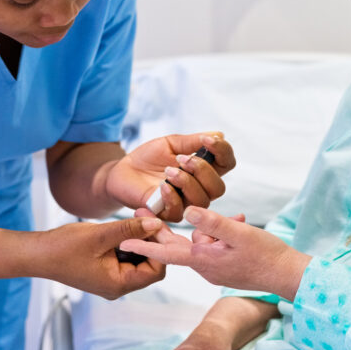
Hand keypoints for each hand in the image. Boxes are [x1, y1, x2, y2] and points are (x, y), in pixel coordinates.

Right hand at [39, 217, 165, 299]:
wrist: (38, 254)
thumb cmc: (64, 247)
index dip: (160, 247)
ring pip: (139, 261)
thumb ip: (129, 230)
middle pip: (150, 266)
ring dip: (141, 240)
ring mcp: (112, 280)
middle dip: (152, 241)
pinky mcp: (106, 271)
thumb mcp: (100, 235)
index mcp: (119, 284)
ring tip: (137, 218)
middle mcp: (118, 286)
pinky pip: (127, 258)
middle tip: (148, 217)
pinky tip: (125, 226)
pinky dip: (129, 243)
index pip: (156, 270)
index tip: (156, 224)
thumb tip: (156, 224)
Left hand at [106, 133, 234, 221]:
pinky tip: (161, 186)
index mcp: (204, 169)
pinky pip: (179, 211)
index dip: (223, 151)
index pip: (226, 163)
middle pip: (218, 187)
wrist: (123, 171)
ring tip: (168, 171)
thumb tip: (219, 135)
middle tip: (182, 159)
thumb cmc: (148, 158)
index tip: (207, 140)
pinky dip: (172, 196)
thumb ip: (192, 142)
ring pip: (201, 200)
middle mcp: (199, 188)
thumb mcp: (170, 144)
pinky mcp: (168, 215)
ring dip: (186, 182)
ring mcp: (185, 203)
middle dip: (203, 171)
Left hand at [122, 207, 310, 300]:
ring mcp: (215, 267)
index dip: (144, 245)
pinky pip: (214, 244)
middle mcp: (205, 266)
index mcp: (203, 260)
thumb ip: (213, 222)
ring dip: (207, 226)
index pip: (166, 251)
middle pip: (176, 244)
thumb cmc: (266, 255)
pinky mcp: (225, 265)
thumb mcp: (239, 233)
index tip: (123, 241)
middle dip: (161, 228)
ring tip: (234, 218)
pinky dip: (220, 232)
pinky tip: (239, 222)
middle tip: (144, 210)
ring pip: (200, 240)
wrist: (288, 275)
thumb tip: (189, 211)